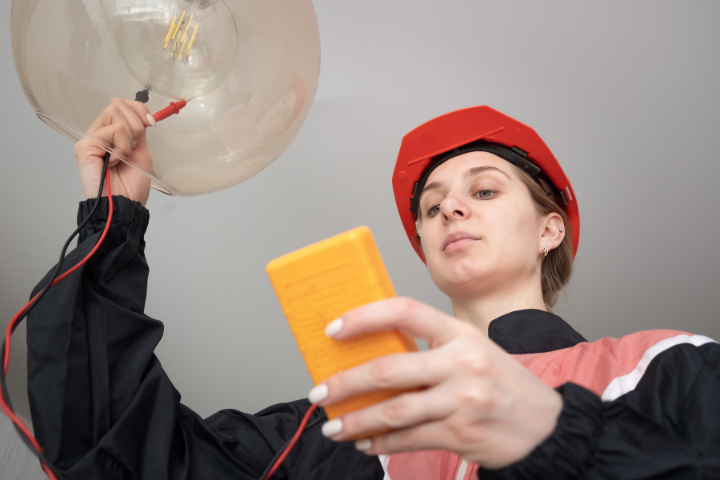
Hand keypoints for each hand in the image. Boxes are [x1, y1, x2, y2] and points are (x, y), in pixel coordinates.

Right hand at [74, 98, 154, 205]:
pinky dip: (122, 147)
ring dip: (129, 139)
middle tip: (134, 146)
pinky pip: (112, 131)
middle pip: (116, 106)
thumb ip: (138, 133)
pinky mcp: (84, 147)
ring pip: (115, 115)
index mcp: (110, 135)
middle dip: (135, 124)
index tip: (151, 122)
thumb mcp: (140, 153)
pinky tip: (114, 163)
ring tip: (122, 159)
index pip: (119, 105)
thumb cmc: (132, 185)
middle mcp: (97, 134)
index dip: (138, 108)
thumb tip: (142, 114)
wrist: (126, 204)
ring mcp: (89, 140)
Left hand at [311, 298, 562, 468]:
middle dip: (345, 382)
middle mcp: (461, 363)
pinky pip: (409, 438)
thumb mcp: (474, 351)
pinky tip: (366, 443)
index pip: (404, 312)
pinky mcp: (461, 432)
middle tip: (319, 391)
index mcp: (460, 334)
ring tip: (334, 426)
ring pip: (393, 410)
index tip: (333, 329)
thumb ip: (432, 351)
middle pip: (388, 369)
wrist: (547, 427)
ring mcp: (461, 399)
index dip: (364, 317)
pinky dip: (382, 443)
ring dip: (357, 420)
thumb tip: (373, 359)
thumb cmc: (504, 384)